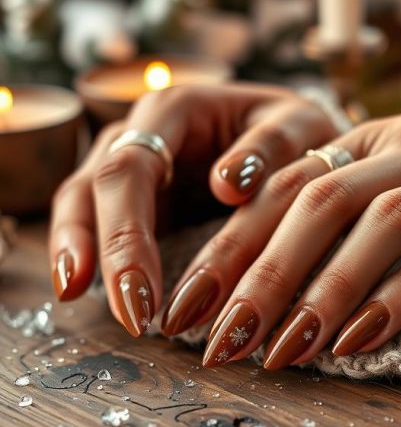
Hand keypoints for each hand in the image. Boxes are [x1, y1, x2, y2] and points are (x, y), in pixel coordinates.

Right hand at [49, 83, 339, 335]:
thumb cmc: (301, 132)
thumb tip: (225, 183)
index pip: (132, 167)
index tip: (143, 292)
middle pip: (97, 187)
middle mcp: (140, 130)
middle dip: (106, 253)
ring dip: (76, 252)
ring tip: (72, 295)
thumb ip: (271, 146)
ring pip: (80, 200)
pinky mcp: (134, 197)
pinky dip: (85, 255)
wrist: (301, 137)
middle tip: (131, 317)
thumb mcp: (302, 126)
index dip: (126, 231)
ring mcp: (130, 164)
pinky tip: (78, 291)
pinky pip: (95, 223)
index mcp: (176, 109)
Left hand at [197, 101, 400, 368]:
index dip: (233, 247)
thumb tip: (242, 273)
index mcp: (377, 138)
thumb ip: (332, 202)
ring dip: (343, 290)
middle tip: (227, 345)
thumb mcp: (394, 170)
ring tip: (298, 351)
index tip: (187, 308)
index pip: (289, 186)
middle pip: (332, 203)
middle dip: (271, 276)